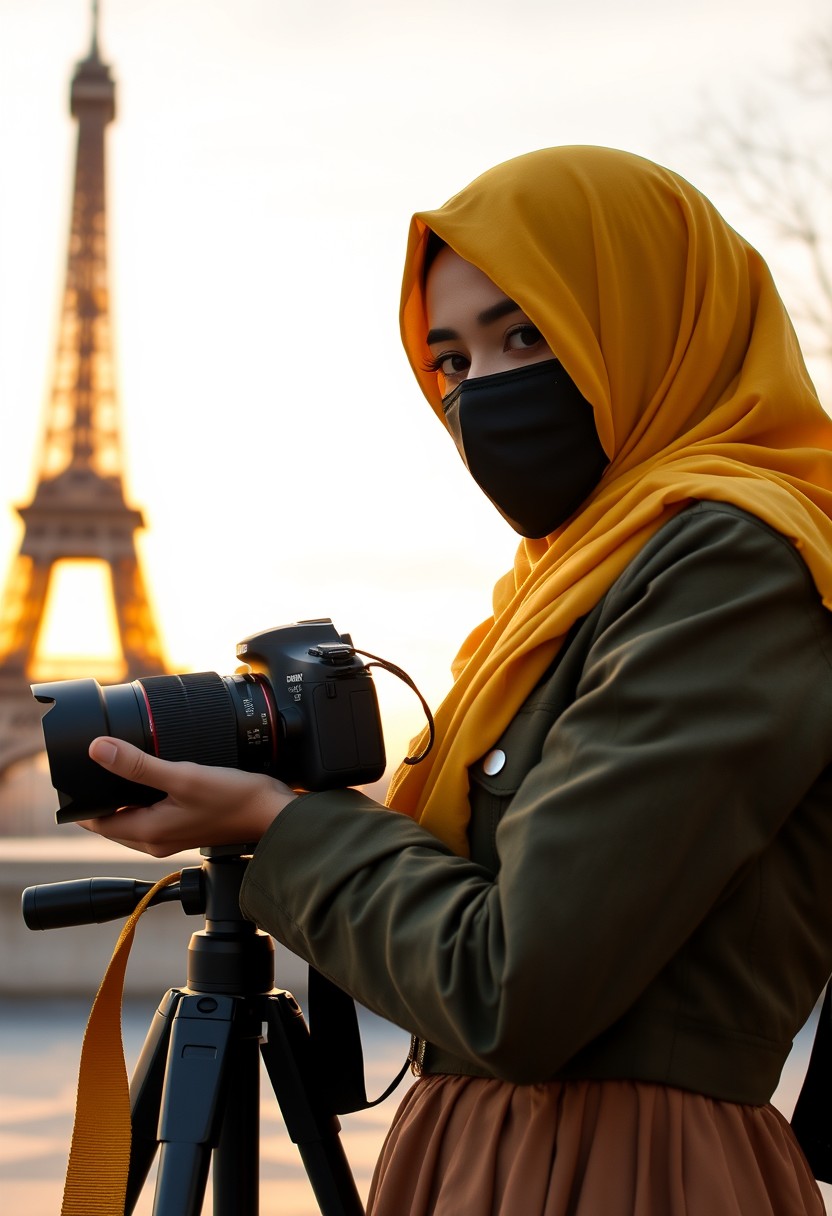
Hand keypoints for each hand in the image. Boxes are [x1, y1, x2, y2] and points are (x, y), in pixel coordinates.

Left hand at [79, 737, 297, 856]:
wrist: (272, 814)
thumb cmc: (234, 799)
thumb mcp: (182, 775)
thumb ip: (138, 764)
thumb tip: (99, 750)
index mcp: (148, 832)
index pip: (97, 823)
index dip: (82, 802)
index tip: (76, 776)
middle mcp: (156, 841)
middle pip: (113, 821)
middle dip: (102, 798)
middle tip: (98, 765)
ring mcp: (172, 837)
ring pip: (133, 818)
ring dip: (125, 798)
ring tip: (124, 767)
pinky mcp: (186, 828)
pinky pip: (153, 817)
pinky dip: (145, 799)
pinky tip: (156, 778)